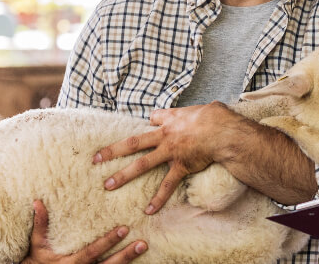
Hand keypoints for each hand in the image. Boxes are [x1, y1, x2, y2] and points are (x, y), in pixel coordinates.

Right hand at [21, 199, 146, 263]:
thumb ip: (40, 224)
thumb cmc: (37, 260)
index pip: (92, 252)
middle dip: (126, 255)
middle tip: (142, 243)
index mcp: (70, 263)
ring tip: (143, 248)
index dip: (108, 242)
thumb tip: (37, 202)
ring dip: (128, 260)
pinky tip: (137, 261)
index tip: (124, 229)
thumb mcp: (37, 244)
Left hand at [94, 102, 243, 213]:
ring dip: (123, 175)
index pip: (155, 118)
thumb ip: (197, 112)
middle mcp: (165, 137)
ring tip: (108, 185)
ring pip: (142, 164)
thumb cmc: (216, 117)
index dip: (153, 120)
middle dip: (113, 151)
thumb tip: (208, 108)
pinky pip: (167, 185)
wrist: (223, 132)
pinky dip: (158, 199)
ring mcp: (171, 153)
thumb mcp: (203, 108)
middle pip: (133, 143)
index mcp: (170, 121)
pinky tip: (149, 210)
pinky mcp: (181, 167)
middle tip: (95, 159)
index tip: (149, 122)